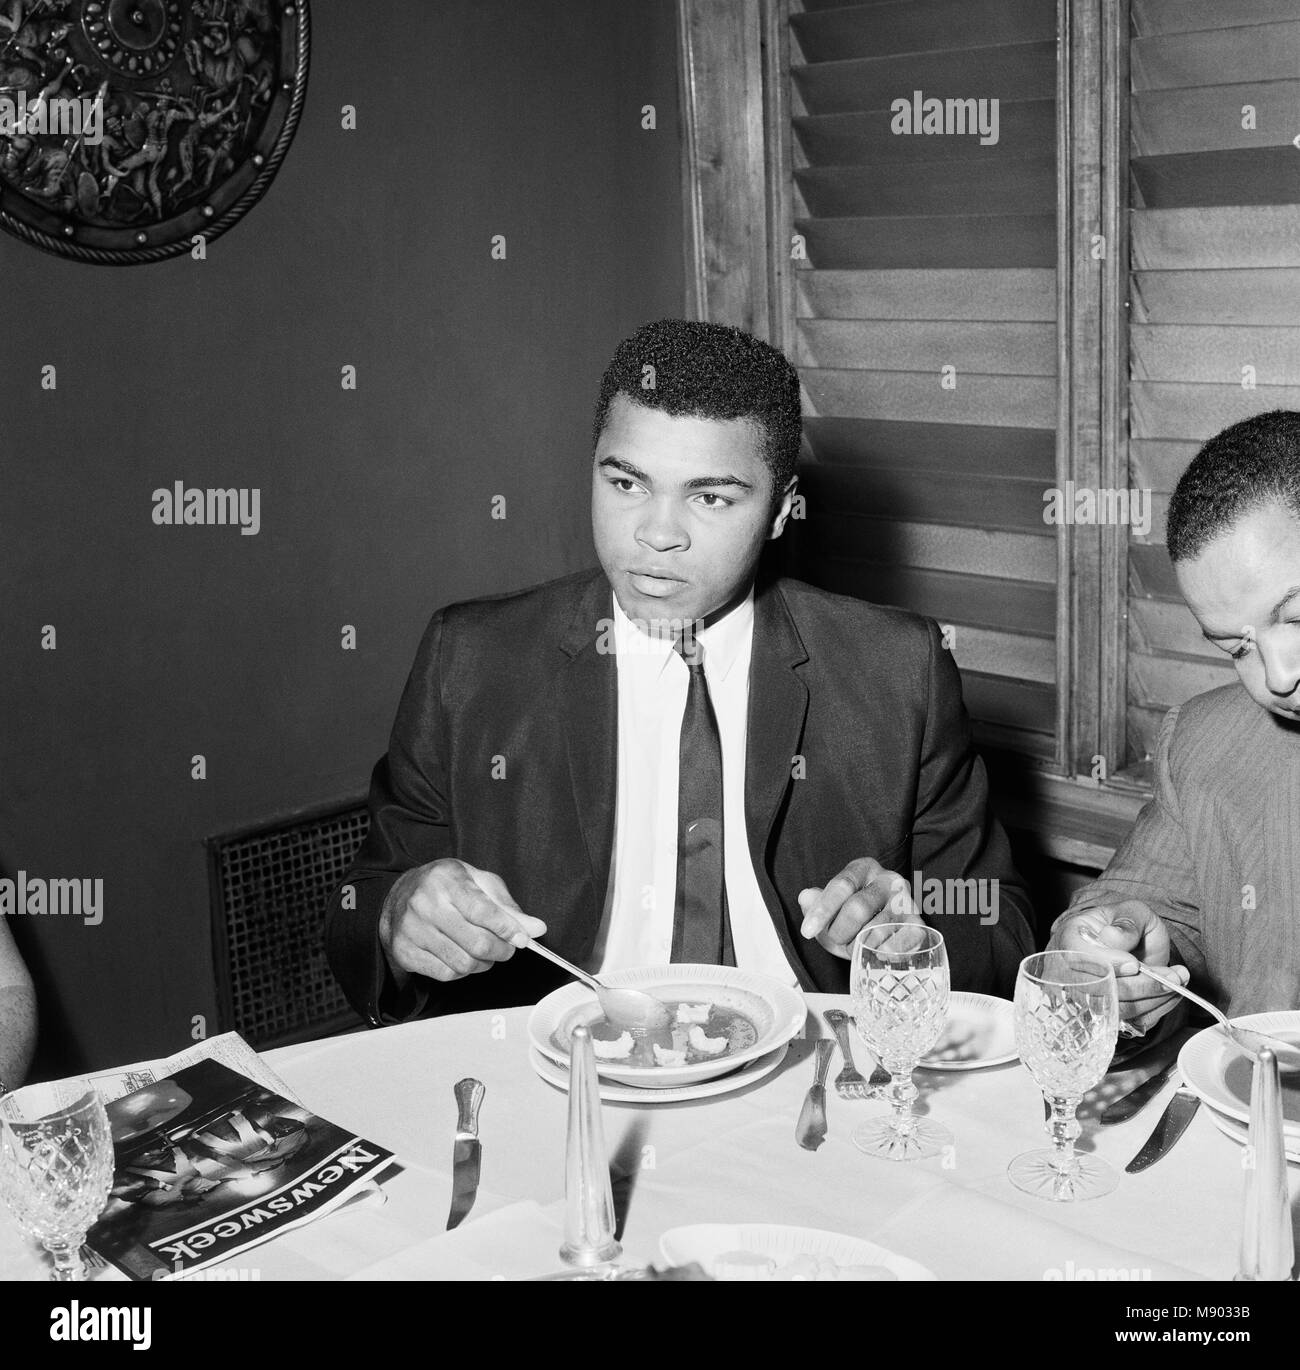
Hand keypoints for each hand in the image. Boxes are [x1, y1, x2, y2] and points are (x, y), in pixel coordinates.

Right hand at [379, 859, 545, 982]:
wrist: (399, 895)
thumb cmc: (445, 886)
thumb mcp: (477, 882)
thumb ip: (507, 906)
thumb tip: (536, 928)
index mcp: (446, 880)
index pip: (482, 911)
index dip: (507, 929)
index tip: (522, 939)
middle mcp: (424, 904)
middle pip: (476, 943)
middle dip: (501, 950)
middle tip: (507, 948)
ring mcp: (411, 930)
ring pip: (463, 963)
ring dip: (484, 964)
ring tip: (486, 953)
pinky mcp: (404, 952)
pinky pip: (446, 974)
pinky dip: (462, 971)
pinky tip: (463, 956)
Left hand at [797, 857, 922, 959]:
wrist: (884, 930)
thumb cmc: (852, 917)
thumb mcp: (830, 909)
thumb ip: (815, 903)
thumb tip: (806, 897)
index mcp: (864, 868)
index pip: (841, 885)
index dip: (822, 910)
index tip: (807, 931)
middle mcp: (889, 880)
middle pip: (858, 908)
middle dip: (840, 931)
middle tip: (836, 940)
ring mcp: (906, 901)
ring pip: (877, 929)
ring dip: (858, 946)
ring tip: (855, 946)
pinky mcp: (919, 923)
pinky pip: (901, 941)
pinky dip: (883, 952)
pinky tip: (876, 953)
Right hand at [1048, 899, 1187, 1033]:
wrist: (1132, 943)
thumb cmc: (1127, 924)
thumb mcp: (1132, 910)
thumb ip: (1126, 922)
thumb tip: (1111, 938)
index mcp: (1069, 939)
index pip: (1077, 958)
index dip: (1107, 965)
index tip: (1135, 963)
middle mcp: (1070, 971)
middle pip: (1099, 990)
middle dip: (1142, 985)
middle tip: (1174, 976)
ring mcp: (1086, 996)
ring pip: (1115, 1009)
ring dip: (1153, 999)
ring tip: (1177, 982)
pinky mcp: (1107, 1014)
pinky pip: (1129, 1021)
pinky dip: (1154, 1010)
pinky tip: (1169, 994)